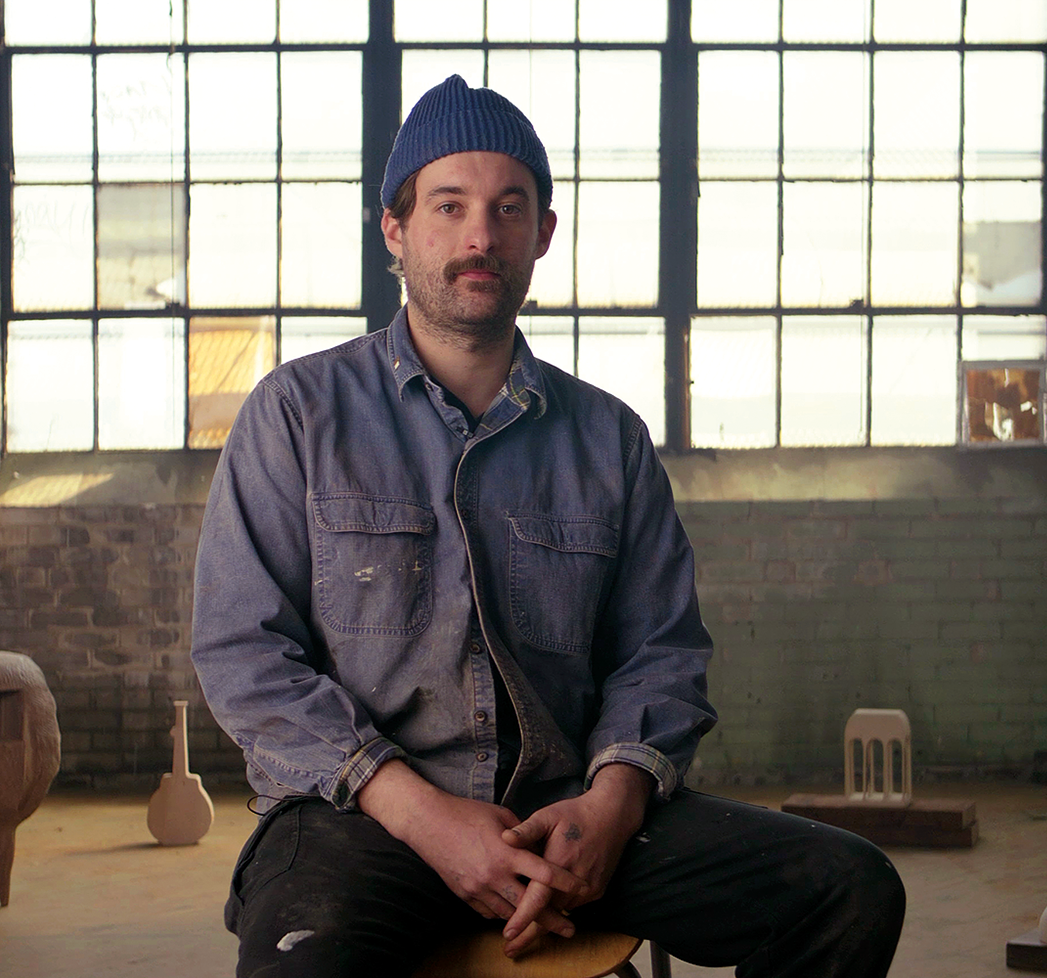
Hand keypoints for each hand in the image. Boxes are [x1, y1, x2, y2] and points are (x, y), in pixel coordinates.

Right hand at [357, 761, 584, 937]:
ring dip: (527, 920)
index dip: (566, 882)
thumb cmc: (466, 813)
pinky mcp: (464, 895)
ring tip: (544, 926)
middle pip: (530, 905)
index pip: (544, 873)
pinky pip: (489, 913)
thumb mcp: (500, 815)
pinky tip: (512, 913)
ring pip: (509, 914)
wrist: (428, 823)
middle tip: (570, 928)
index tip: (582, 888)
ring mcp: (478, 888)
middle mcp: (494, 875)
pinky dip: (503, 914)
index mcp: (507, 852)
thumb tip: (537, 844)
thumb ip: (522, 833)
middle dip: (552, 919)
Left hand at [499, 764, 652, 956]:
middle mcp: (575, 881)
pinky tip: (548, 909)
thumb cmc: (576, 814)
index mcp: (558, 862)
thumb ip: (526, 830)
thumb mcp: (548, 815)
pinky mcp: (597, 890)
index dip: (522, 918)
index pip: (538, 898)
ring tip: (523, 933)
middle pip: (549, 914)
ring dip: (545, 921)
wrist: (612, 815)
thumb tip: (504, 838)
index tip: (507, 934)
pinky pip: (574, 905)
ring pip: (561, 911)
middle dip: (529, 934)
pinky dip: (560, 908)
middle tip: (510, 949)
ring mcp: (589, 888)